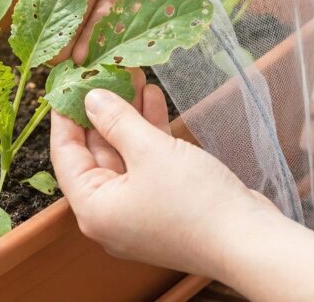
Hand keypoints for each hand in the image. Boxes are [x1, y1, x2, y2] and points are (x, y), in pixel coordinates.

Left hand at [50, 69, 278, 274]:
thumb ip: (117, 121)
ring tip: (135, 78)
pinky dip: (150, 135)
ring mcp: (139, 210)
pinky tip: (154, 101)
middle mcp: (111, 214)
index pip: (65, 155)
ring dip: (130, 118)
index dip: (65, 117)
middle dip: (105, 111)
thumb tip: (90, 98)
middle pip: (96, 153)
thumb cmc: (194, 203)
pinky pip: (148, 164)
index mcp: (93, 209)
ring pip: (125, 155)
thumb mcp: (149, 151)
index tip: (68, 84)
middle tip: (108, 73)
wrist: (248, 240)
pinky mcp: (165, 204)